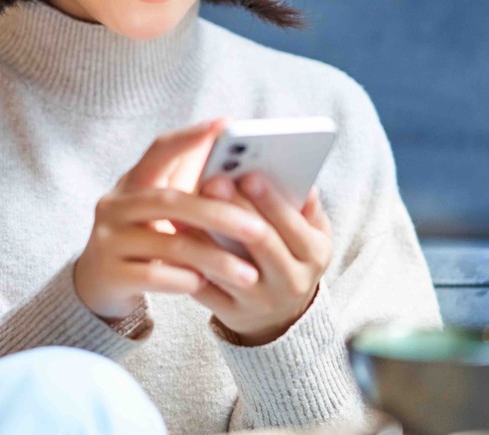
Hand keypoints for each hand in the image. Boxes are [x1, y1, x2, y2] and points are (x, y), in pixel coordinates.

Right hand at [73, 118, 270, 318]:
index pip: (159, 150)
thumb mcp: (161, 208)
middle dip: (219, 214)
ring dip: (213, 259)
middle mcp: (114, 205)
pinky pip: (155, 275)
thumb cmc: (144, 235)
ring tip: (250, 274)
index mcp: (131, 181)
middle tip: (259, 229)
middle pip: (170, 201)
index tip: (226, 125)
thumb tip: (235, 155)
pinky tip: (207, 285)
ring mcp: (108, 239)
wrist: (98, 281)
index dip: (190, 137)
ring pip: (168, 244)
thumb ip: (190, 182)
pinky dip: (185, 280)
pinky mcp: (110, 273)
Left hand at [189, 173, 332, 345]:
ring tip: (184, 205)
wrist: (281, 316)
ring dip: (204, 233)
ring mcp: (260, 301)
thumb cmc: (292, 257)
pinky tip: (173, 237)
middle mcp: (292, 281)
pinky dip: (187, 262)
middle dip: (236, 208)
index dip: (270, 199)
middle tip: (213, 180)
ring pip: (227, 265)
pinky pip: (204, 287)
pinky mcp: (230, 313)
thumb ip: (306, 206)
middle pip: (261, 241)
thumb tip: (298, 176)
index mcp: (315, 254)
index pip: (293, 225)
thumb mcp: (311, 234)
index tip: (248, 173)